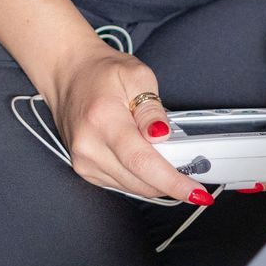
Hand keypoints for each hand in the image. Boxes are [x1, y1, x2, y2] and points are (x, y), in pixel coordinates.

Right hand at [42, 44, 212, 206]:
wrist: (68, 75)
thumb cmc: (102, 72)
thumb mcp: (137, 75)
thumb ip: (152, 108)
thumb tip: (162, 135)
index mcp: (104, 120)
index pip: (142, 162)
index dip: (172, 181)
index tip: (196, 192)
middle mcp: (89, 147)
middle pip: (139, 180)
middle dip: (171, 182)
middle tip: (194, 172)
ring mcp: (84, 162)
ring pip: (133, 187)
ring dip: (157, 181)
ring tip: (171, 159)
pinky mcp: (85, 170)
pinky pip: (122, 183)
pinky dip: (141, 178)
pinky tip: (148, 160)